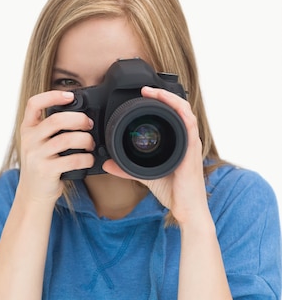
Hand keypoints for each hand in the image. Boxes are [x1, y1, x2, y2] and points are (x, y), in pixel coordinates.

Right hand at [17, 90, 94, 203]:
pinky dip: (86, 158)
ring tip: (90, 143)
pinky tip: (89, 159)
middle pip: (56, 120)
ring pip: (66, 139)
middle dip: (78, 119)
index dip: (52, 96)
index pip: (34, 104)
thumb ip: (51, 129)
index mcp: (28, 129)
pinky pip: (72, 160)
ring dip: (85, 139)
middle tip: (88, 124)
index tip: (70, 96)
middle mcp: (29, 140)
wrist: (33, 194)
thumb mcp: (38, 143)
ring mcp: (36, 156)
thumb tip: (81, 115)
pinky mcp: (46, 171)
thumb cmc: (42, 165)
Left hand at [103, 86, 208, 224]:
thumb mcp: (144, 175)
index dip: (161, 101)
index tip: (143, 94)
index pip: (172, 114)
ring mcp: (190, 143)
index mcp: (177, 142)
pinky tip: (171, 106)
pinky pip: (189, 125)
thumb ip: (125, 168)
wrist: (186, 210)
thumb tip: (107, 163)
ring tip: (154, 92)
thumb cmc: (173, 192)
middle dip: (163, 94)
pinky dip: (181, 112)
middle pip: (179, 108)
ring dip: (170, 99)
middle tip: (145, 89)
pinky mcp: (192, 150)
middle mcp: (185, 140)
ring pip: (185, 111)